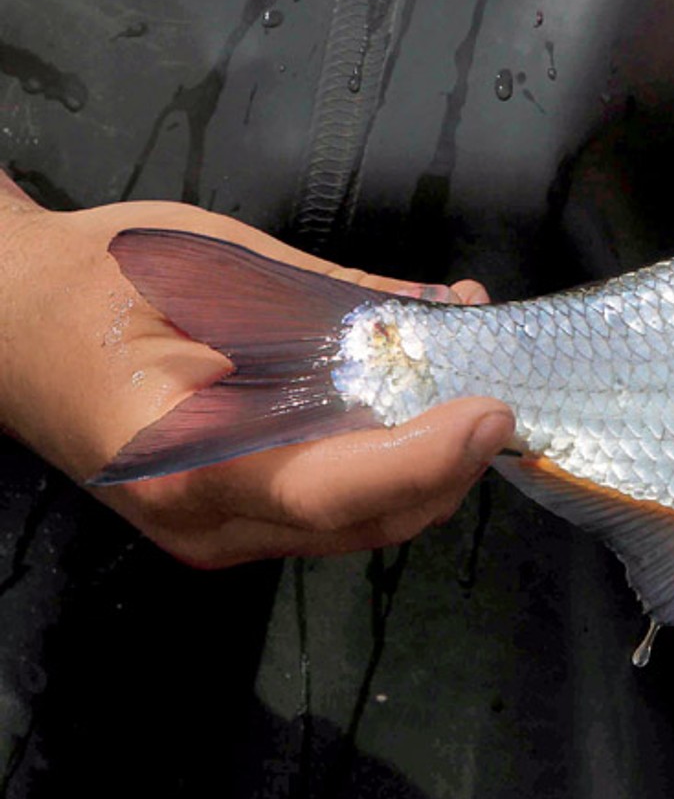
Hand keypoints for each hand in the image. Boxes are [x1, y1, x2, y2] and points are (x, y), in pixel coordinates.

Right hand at [0, 169, 513, 567]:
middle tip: (500, 379)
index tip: (490, 409)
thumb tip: (439, 309)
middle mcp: (205, 520)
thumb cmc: (100, 282)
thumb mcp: (218, 268)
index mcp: (184, 460)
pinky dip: (391, 455)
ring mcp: (219, 530)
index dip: (424, 459)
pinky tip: (419, 387)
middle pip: (367, 520)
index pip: (330, 489)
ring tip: (471, 371)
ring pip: (363, 521)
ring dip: (432, 459)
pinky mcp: (233, 518)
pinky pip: (336, 504)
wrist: (11, 320)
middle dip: (451, 460)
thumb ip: (335, 300)